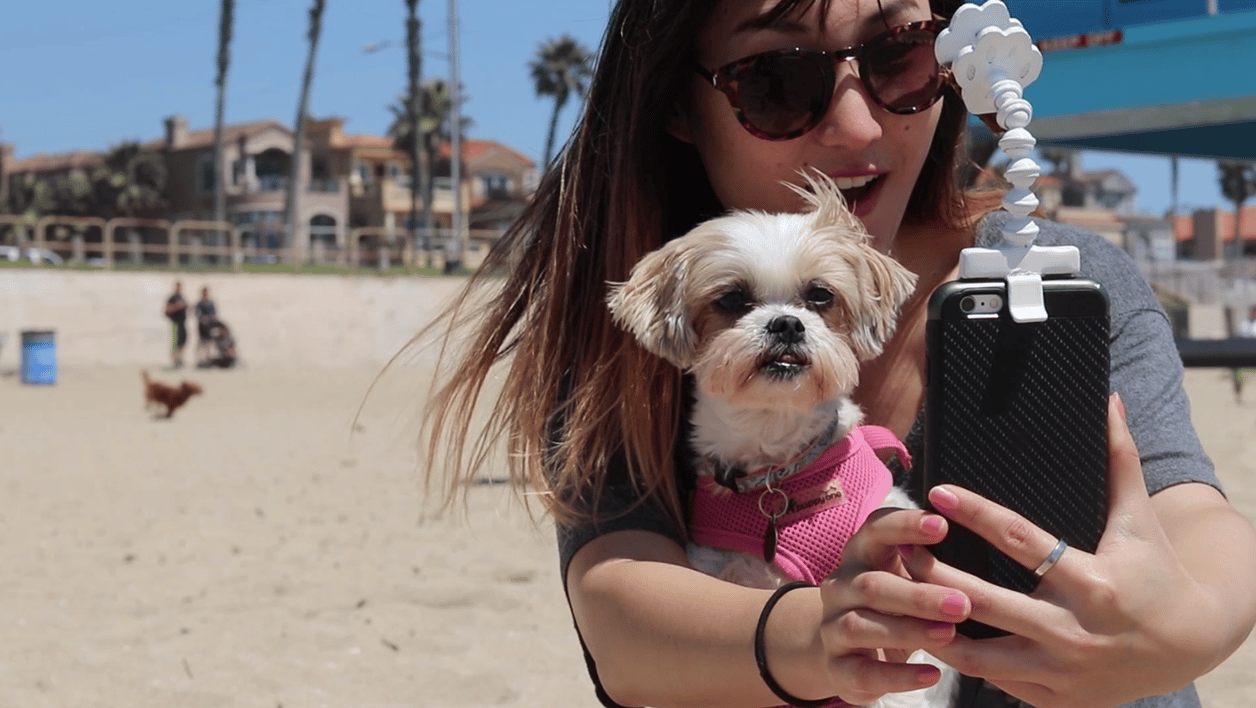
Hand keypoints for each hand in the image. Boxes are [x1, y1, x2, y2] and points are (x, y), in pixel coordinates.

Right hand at [815, 506, 969, 704]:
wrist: (848, 648)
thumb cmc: (892, 604)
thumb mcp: (906, 576)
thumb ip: (928, 563)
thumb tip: (980, 546)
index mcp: (860, 554)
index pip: (875, 529)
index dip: (905, 526)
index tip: (943, 525)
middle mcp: (840, 586)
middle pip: (870, 585)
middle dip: (917, 594)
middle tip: (962, 603)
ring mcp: (831, 627)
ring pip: (860, 627)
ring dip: (907, 631)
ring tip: (949, 635)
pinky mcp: (836, 668)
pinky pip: (862, 672)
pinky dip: (898, 675)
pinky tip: (932, 675)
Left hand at [907, 394, 1223, 707]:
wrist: (1192, 647)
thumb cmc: (1158, 572)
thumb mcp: (1140, 519)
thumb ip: (1119, 460)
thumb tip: (1109, 401)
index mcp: (1093, 581)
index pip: (1021, 540)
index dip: (975, 513)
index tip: (936, 490)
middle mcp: (1076, 630)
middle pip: (986, 600)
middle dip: (935, 576)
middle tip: (900, 548)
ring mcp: (1065, 671)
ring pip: (980, 655)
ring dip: (935, 627)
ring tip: (902, 595)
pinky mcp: (1058, 699)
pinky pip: (997, 682)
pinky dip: (963, 662)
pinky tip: (931, 636)